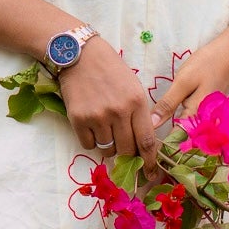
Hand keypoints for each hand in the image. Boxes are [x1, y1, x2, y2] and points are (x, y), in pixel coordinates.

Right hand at [58, 37, 157, 173]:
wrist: (80, 55)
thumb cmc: (111, 70)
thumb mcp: (133, 87)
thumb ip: (140, 114)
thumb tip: (144, 146)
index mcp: (137, 102)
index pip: (147, 141)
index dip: (150, 161)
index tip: (151, 174)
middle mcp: (118, 111)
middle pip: (127, 150)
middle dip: (127, 156)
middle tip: (125, 152)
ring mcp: (97, 116)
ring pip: (107, 149)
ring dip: (108, 145)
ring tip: (104, 127)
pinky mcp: (78, 119)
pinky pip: (88, 145)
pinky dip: (90, 140)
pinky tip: (90, 124)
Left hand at [149, 34, 228, 147]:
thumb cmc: (208, 64)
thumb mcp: (183, 82)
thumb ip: (168, 104)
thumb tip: (152, 125)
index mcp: (197, 117)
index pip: (177, 139)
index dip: (162, 143)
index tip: (147, 144)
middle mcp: (207, 122)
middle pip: (184, 136)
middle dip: (168, 138)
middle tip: (152, 136)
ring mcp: (211, 117)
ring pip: (191, 129)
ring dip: (177, 129)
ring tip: (162, 125)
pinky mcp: (212, 110)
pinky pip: (197, 121)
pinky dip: (186, 119)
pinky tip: (178, 113)